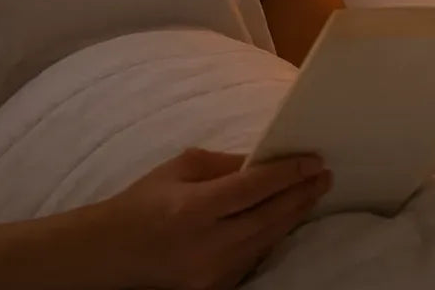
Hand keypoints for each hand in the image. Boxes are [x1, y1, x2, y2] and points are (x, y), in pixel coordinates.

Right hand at [96, 147, 331, 289]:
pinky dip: (272, 236)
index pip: (254, 189)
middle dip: (301, 194)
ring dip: (292, 215)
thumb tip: (265, 160)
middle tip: (325, 175)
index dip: (288, 174)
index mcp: (194, 209)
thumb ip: (225, 164)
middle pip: (268, 218)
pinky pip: (253, 258)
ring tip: (313, 193)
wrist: (109, 255)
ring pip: (265, 241)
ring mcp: (211, 275)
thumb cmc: (144, 202)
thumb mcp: (181, 168)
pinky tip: (286, 219)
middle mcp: (206, 246)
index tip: (314, 160)